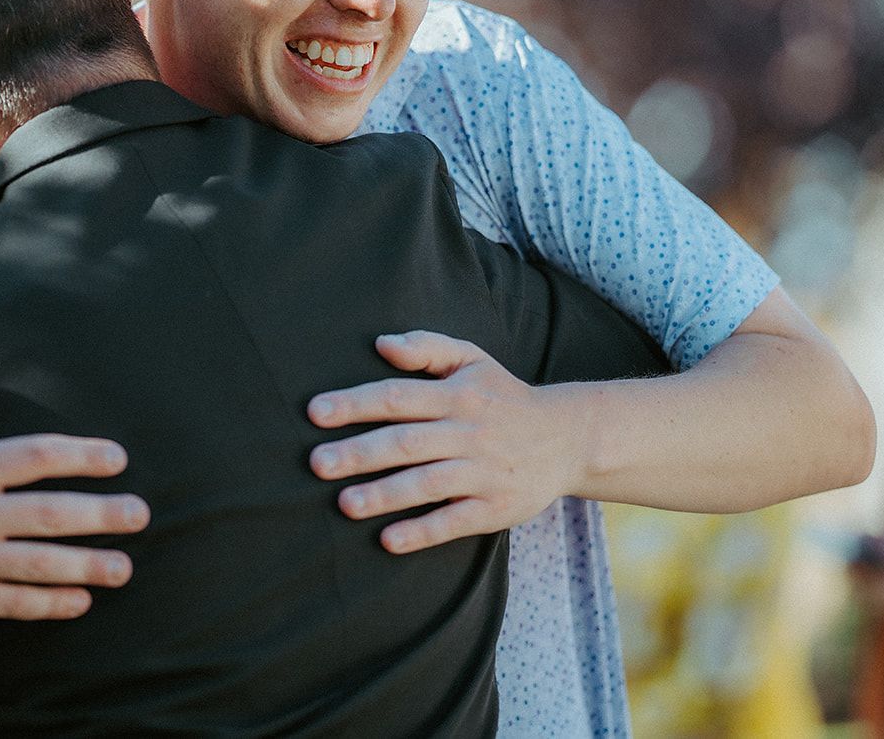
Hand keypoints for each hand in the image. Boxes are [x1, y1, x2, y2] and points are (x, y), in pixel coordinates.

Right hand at [0, 365, 149, 620]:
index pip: (31, 456)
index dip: (79, 455)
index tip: (118, 458)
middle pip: (46, 513)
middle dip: (100, 514)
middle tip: (142, 515)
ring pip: (34, 563)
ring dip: (85, 565)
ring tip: (125, 567)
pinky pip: (6, 604)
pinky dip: (45, 603)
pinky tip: (79, 602)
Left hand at [306, 330, 576, 553]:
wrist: (568, 439)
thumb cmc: (503, 397)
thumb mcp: (472, 360)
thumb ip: (427, 347)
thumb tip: (381, 344)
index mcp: (457, 395)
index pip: (398, 396)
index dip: (356, 403)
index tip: (315, 412)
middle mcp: (469, 432)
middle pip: (407, 442)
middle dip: (360, 453)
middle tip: (318, 463)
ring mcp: (483, 472)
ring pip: (429, 484)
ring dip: (385, 495)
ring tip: (345, 504)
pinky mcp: (496, 508)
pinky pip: (456, 521)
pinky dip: (423, 531)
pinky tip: (389, 540)